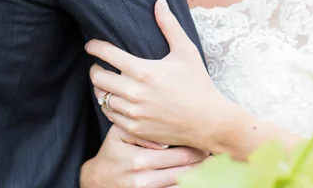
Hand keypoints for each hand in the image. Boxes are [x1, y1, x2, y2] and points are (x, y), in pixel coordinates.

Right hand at [80, 125, 206, 187]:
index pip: (180, 153)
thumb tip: (163, 136)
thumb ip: (139, 129)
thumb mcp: (119, 134)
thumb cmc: (113, 153)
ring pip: (184, 184)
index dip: (198, 147)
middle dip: (203, 161)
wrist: (99, 181)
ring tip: (210, 165)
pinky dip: (188, 184)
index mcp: (139, 159)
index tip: (207, 141)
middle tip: (214, 152)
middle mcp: (144, 179)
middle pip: (187, 170)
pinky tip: (197, 178)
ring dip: (200, 175)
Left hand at [86, 0, 231, 149]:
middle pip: (97, 77)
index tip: (91, 45)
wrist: (208, 122)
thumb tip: (160, 1)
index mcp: (144, 71)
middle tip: (100, 65)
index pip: (107, 54)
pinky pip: (110, 115)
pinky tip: (116, 100)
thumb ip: (169, 25)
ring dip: (101, 88)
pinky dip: (108, 106)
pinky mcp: (135, 129)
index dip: (94, 47)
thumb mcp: (186, 51)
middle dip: (95, 68)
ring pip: (101, 97)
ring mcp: (133, 114)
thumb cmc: (198, 83)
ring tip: (107, 82)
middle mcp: (134, 93)